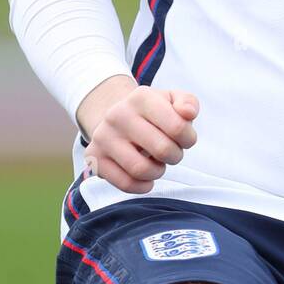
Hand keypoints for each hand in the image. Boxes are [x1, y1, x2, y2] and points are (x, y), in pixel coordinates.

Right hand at [81, 85, 199, 193]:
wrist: (118, 119)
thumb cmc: (154, 113)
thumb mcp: (173, 101)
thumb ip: (188, 104)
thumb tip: (188, 113)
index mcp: (141, 97)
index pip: (178, 127)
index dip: (189, 139)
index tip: (185, 139)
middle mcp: (118, 114)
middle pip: (162, 149)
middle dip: (175, 156)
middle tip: (172, 152)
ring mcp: (103, 136)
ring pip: (141, 169)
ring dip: (158, 172)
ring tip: (158, 163)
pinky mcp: (94, 157)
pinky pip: (125, 183)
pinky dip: (142, 186)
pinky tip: (146, 177)